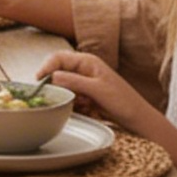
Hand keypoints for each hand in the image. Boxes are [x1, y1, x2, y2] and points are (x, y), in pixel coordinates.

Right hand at [37, 48, 152, 132]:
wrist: (138, 119)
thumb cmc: (123, 101)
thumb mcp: (97, 90)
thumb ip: (74, 81)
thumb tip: (52, 77)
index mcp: (86, 61)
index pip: (58, 58)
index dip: (46, 68)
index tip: (38, 81)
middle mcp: (83, 69)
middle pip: (58, 72)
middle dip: (59, 86)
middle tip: (64, 97)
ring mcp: (84, 82)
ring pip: (63, 87)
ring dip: (69, 97)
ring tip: (85, 104)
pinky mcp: (85, 95)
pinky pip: (70, 98)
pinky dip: (75, 104)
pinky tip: (89, 109)